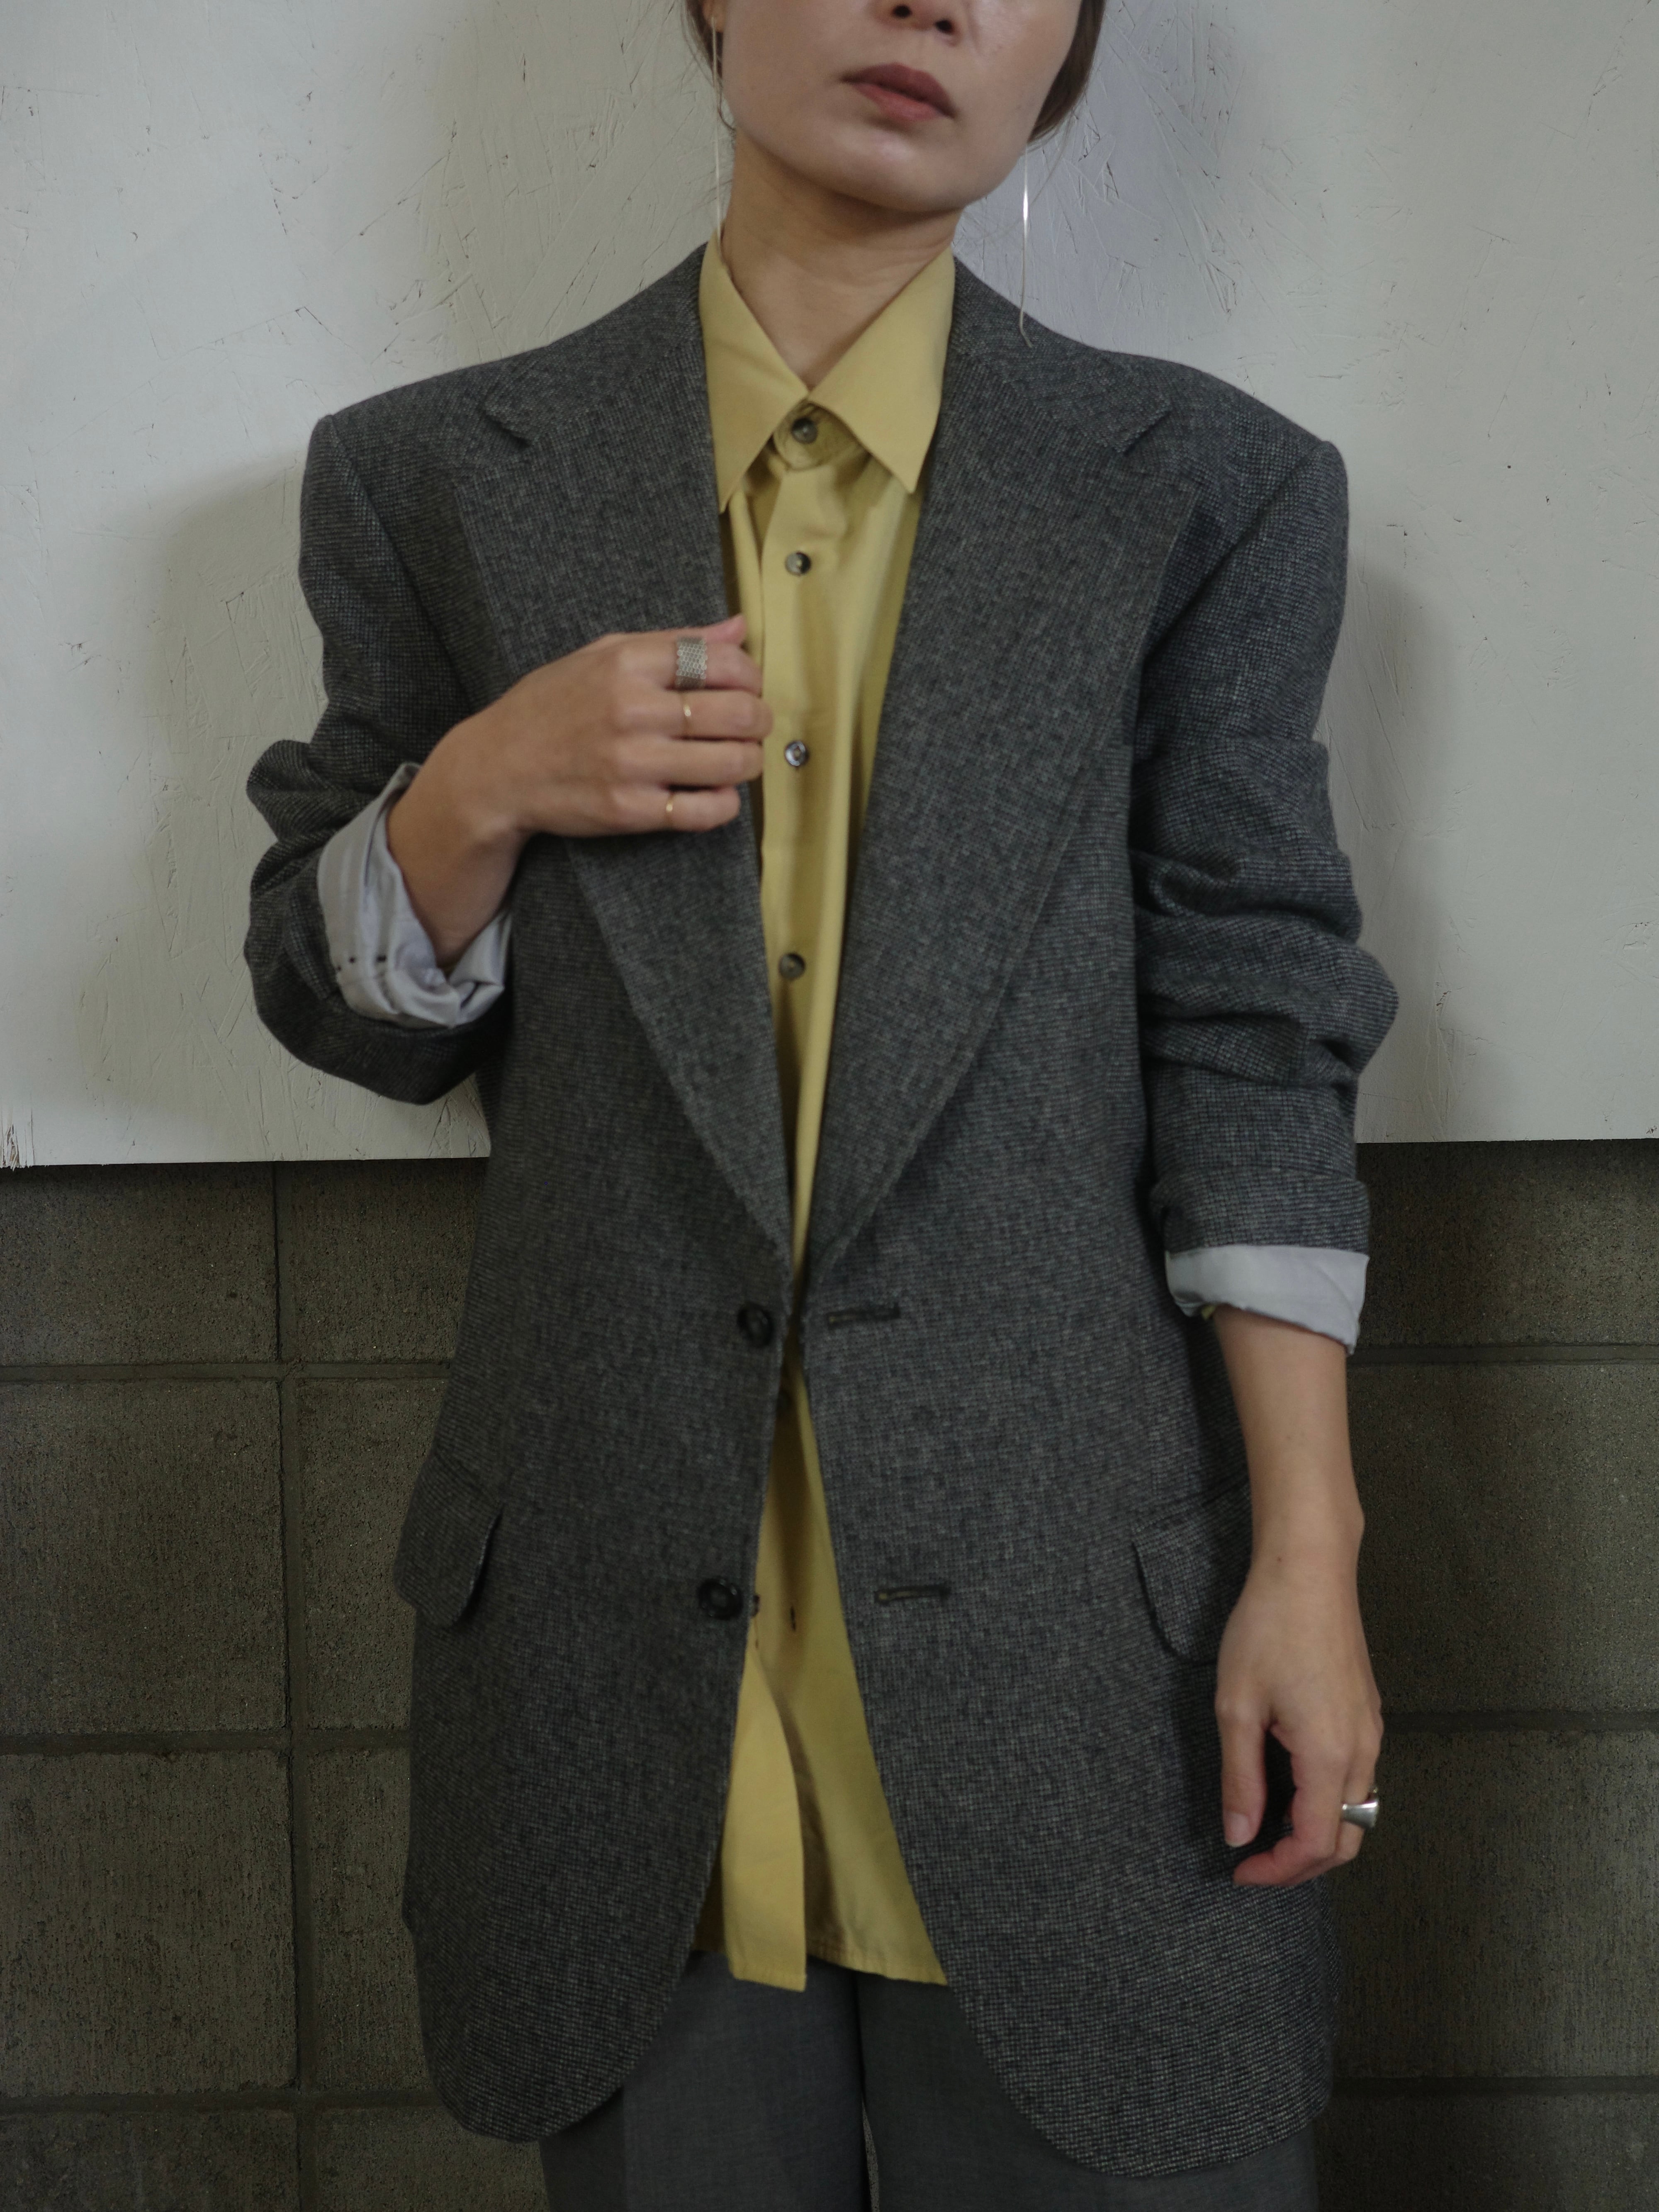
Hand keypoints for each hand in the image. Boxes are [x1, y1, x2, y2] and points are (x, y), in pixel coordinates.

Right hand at [387, 613, 767, 962]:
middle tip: (751, 726)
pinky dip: (725, 803)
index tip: (746, 688)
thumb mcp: (602, 655)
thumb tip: (739, 628)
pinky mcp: (631, 810)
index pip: (724, 661)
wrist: (497, 768)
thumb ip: (675, 642)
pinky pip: (707, 810)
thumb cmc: (552, 707)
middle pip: (739, 713)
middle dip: (759, 720)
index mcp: (628, 662)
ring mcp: (633, 763)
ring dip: (748, 762)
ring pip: (733, 763)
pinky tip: (714, 793)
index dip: (750, 677)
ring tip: (735, 759)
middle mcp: (633, 710)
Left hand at [1208, 1304, 1381, 1888]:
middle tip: (1254, 1860)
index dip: (1278, 1871)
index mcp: (1329, 1755)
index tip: (1240, 1871)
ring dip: (1316, 1832)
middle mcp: (1362, 1751)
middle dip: (1301, 1863)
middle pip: (1346, 1839)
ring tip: (1266, 1824)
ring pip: (1356, 1810)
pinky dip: (1328, 1800)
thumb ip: (1240, 1776)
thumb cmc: (1269, 1627)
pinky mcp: (1367, 1712)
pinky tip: (1289, 1784)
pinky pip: (1358, 1778)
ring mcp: (1371, 1731)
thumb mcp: (1237, 1704)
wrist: (1310, 1568)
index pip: (1315, 1845)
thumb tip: (1239, 1833)